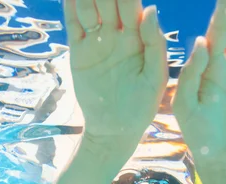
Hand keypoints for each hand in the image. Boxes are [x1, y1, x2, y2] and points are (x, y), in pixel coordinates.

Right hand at [63, 0, 167, 147]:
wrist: (115, 130)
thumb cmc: (142, 106)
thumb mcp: (155, 77)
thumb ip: (155, 43)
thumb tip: (151, 9)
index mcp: (139, 37)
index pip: (132, 4)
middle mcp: (117, 34)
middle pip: (108, 0)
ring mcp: (97, 41)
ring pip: (89, 6)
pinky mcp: (80, 52)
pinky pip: (73, 23)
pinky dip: (70, 6)